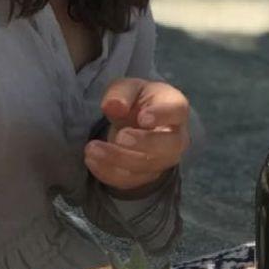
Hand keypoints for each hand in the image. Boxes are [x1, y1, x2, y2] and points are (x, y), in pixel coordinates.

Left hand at [84, 77, 190, 195]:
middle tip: (120, 136)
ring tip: (92, 148)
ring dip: (118, 160)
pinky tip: (92, 161)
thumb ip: (121, 94)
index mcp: (176, 108)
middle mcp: (177, 137)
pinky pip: (131, 181)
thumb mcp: (127, 88)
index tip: (142, 117)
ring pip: (147, 167)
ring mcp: (164, 160)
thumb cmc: (137, 100)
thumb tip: (114, 106)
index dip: (162, 115)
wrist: (135, 122)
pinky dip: (109, 173)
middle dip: (144, 143)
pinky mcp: (147, 176)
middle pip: (170, 146)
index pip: (177, 111)